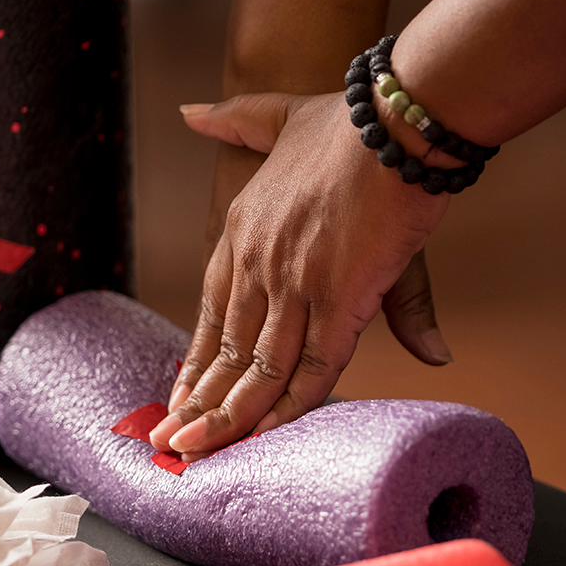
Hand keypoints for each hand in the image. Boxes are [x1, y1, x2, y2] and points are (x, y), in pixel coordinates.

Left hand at [150, 91, 453, 458]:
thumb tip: (190, 112)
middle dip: (198, 400)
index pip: (212, 309)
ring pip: (257, 366)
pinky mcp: (338, 297)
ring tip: (199, 453)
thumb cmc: (349, 118)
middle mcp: (258, 261)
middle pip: (226, 347)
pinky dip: (289, 406)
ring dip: (228, 415)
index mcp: (243, 228)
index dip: (199, 358)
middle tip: (171, 443)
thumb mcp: (280, 118)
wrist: (395, 114)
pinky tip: (266, 436)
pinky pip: (311, 366)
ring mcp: (294, 282)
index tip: (181, 395)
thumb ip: (236, 121)